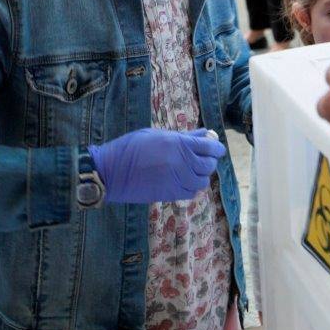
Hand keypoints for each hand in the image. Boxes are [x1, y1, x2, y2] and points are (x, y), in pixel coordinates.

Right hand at [89, 127, 225, 203]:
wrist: (112, 171)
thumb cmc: (131, 147)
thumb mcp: (157, 135)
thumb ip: (183, 136)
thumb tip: (204, 134)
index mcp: (178, 144)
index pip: (209, 147)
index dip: (216, 148)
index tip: (217, 148)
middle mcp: (182, 163)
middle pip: (208, 165)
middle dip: (209, 161)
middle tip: (202, 157)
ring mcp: (177, 180)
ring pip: (202, 181)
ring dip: (200, 175)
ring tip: (192, 170)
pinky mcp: (170, 194)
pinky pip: (191, 193)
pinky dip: (191, 187)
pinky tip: (183, 181)